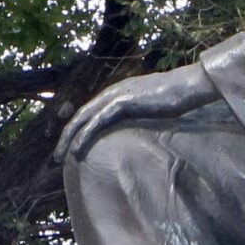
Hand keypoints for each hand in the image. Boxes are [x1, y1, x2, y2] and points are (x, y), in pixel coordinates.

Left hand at [56, 64, 219, 162]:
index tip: (68, 148)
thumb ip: (138, 114)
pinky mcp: (122, 102)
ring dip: (69, 139)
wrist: (186, 87)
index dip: (76, 130)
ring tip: (61, 157)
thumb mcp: (150, 108)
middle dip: (66, 137)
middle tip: (57, 157)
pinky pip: (97, 121)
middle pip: (80, 116)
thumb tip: (136, 128)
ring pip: (83, 119)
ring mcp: (115, 96)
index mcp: (115, 94)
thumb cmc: (174, 99)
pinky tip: (77, 149)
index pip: (89, 113)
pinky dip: (84, 135)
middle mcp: (111, 93)